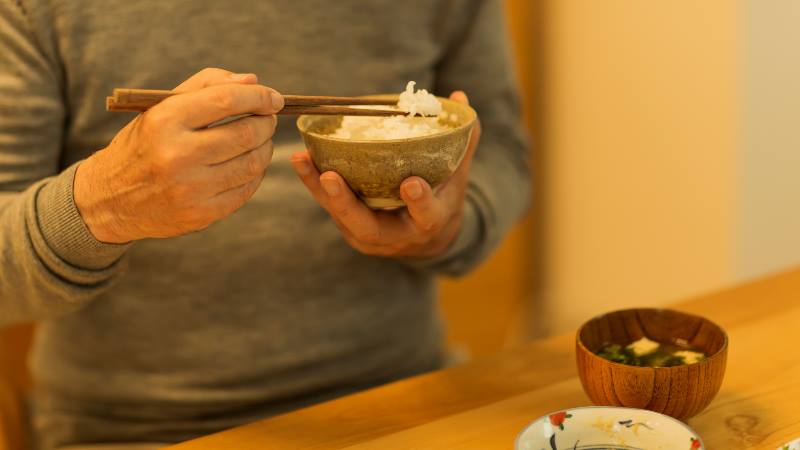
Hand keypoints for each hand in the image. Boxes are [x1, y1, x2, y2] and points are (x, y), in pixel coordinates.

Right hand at [74, 67, 283, 242]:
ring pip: (252, 163)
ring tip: (261, 139)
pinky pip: (246, 190)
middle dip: (266, 122)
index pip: (226, 100)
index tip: (274, 98)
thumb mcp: (161, 107)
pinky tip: (250, 163)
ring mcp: (191, 189)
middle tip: (268, 118)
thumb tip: (251, 81)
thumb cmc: (144, 144)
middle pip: (246, 133)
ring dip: (266, 147)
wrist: (110, 198)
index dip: (259, 97)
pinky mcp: (202, 214)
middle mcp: (177, 155)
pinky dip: (256, 173)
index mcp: (165, 121)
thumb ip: (206, 86)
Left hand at [291, 91, 481, 258]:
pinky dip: (315, 186)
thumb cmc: (444, 199)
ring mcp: (370, 238)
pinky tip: (302, 161)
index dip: (420, 202)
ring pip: (341, 217)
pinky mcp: (351, 230)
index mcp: (430, 224)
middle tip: (330, 177)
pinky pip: (330, 209)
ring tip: (301, 160)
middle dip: (346, 203)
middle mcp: (397, 238)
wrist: (429, 239)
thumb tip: (459, 96)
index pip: (426, 216)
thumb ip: (461, 140)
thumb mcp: (458, 176)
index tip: (412, 183)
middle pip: (367, 227)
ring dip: (319, 190)